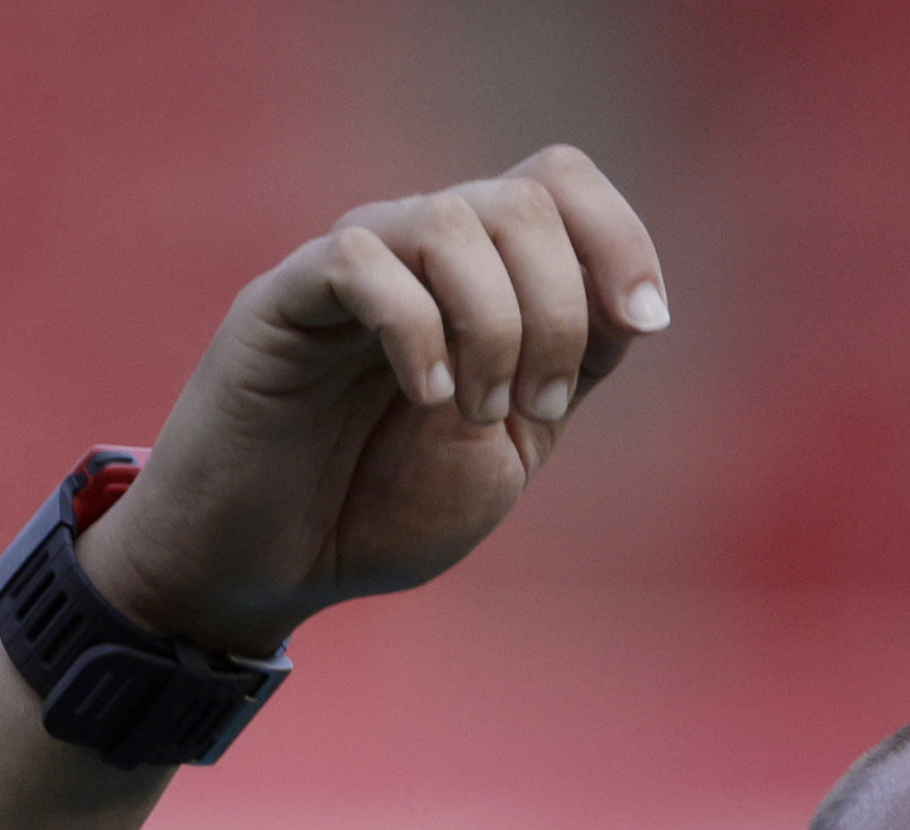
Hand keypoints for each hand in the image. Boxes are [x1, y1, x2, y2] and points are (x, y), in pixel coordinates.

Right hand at [70, 150, 667, 659]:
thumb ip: (570, 372)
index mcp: (480, 282)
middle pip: (522, 200)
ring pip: (450, 220)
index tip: (643, 323)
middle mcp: (417, 256)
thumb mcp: (511, 448)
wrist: (266, 566)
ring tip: (473, 412)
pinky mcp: (283, 299)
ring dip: (494, 327)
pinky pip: (363, 260)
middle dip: (559, 312)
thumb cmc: (378, 509)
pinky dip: (416, 329)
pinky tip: (426, 395)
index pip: (558, 182)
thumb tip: (632, 302)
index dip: (619, 237)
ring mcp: (349, 269)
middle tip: (535, 408)